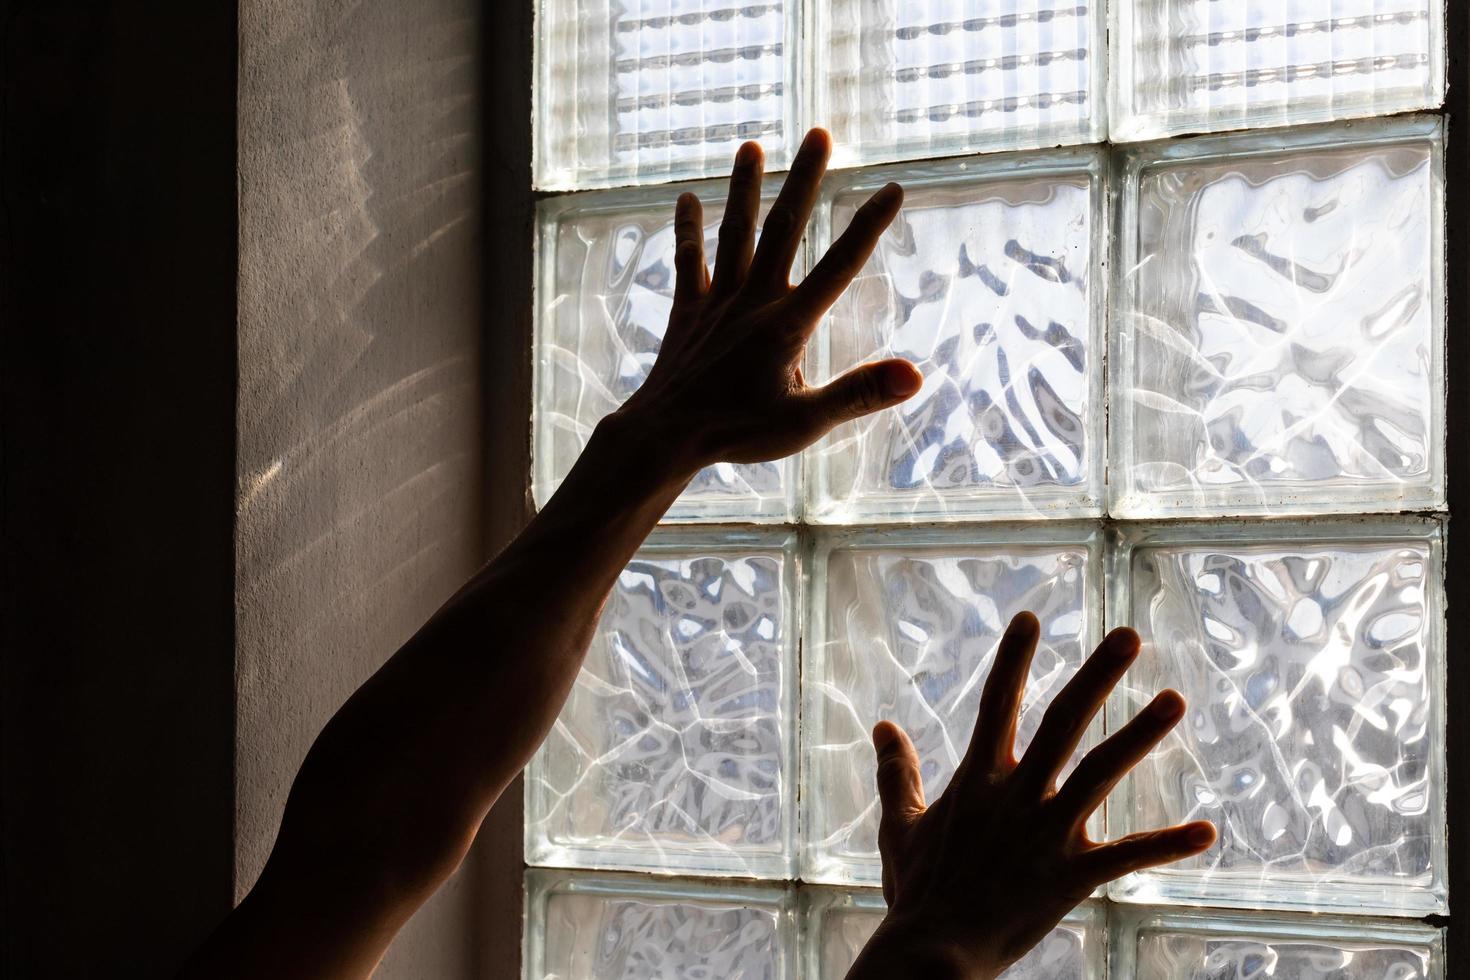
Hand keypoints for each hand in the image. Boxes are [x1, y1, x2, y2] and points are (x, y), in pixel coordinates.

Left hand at [614, 128, 922, 475]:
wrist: (664, 437)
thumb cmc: (737, 433)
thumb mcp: (807, 422)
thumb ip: (860, 393)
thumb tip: (916, 375)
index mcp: (787, 324)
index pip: (839, 266)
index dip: (868, 226)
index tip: (893, 187)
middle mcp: (753, 300)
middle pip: (783, 229)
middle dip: (804, 180)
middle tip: (819, 133)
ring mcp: (717, 302)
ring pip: (734, 233)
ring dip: (744, 188)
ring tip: (751, 145)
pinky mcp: (688, 312)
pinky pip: (688, 261)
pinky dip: (687, 230)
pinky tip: (686, 198)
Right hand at [848, 613, 1216, 979]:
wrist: (934, 951)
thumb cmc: (916, 892)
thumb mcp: (899, 826)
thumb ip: (897, 773)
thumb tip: (882, 726)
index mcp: (978, 780)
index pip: (998, 703)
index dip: (1014, 659)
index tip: (1031, 617)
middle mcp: (1017, 796)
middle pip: (1062, 722)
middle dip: (1096, 677)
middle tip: (1129, 635)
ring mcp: (1047, 833)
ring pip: (1099, 772)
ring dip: (1138, 734)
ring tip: (1175, 699)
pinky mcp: (1071, 876)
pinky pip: (1127, 856)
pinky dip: (1167, 844)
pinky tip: (1207, 830)